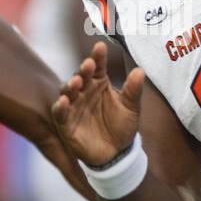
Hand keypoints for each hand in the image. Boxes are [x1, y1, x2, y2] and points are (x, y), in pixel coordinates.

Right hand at [51, 41, 144, 166]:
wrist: (117, 154)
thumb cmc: (123, 126)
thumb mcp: (131, 107)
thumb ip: (133, 90)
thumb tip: (140, 71)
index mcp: (99, 83)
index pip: (97, 66)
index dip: (98, 56)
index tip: (100, 47)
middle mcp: (84, 91)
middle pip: (80, 76)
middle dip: (83, 69)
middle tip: (88, 64)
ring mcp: (73, 106)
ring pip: (68, 91)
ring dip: (70, 85)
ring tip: (77, 82)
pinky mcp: (66, 123)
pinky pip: (60, 113)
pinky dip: (61, 107)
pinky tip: (65, 101)